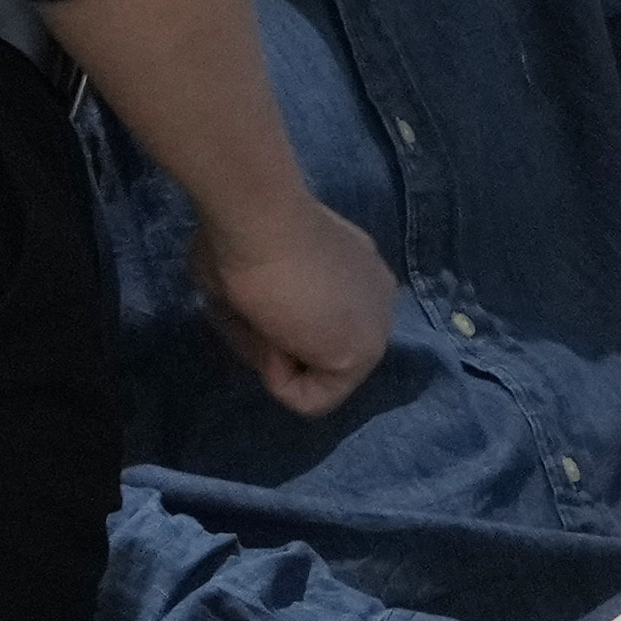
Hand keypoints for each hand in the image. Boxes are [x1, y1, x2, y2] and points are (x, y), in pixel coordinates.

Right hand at [194, 193, 397, 414]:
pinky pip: (314, 399)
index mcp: (353, 271)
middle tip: (253, 311)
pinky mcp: (366, 353)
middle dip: (275, 344)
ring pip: (315, 376)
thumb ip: (265, 307)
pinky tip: (277, 338)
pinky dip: (281, 381)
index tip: (251, 297)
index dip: (270, 323)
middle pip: (317, 350)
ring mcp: (377, 324)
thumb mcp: (248, 278)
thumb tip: (259, 327)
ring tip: (263, 318)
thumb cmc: (244, 237)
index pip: (314, 322)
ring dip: (274, 359)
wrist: (260, 221)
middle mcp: (374, 296)